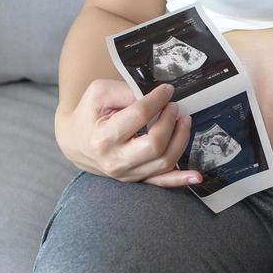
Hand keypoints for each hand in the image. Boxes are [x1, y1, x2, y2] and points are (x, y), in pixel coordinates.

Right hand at [56, 79, 201, 186]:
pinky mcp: (136, 179)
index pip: (139, 115)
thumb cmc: (90, 114)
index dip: (158, 99)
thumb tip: (157, 98)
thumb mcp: (100, 93)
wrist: (76, 140)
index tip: (167, 90)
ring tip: (184, 120)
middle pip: (155, 144)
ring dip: (181, 139)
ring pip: (163, 161)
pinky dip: (180, 179)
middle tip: (174, 107)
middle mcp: (114, 160)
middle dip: (170, 121)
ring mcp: (126, 174)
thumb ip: (128, 92)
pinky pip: (160, 182)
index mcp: (103, 137)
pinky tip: (196, 176)